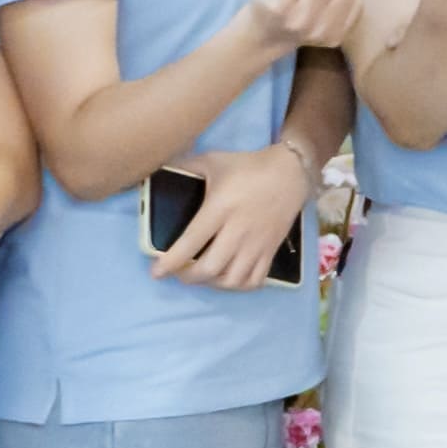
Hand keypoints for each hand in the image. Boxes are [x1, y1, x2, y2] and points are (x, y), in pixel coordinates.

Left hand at [152, 139, 317, 286]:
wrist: (290, 172)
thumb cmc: (248, 166)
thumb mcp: (214, 161)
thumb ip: (186, 166)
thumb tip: (157, 167)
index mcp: (220, 208)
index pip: (191, 242)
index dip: (171, 262)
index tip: (156, 272)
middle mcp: (237, 230)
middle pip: (210, 268)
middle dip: (188, 277)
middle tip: (179, 273)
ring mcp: (256, 243)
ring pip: (232, 279)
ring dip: (212, 284)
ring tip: (203, 276)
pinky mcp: (271, 250)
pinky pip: (255, 280)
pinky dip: (238, 286)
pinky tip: (228, 279)